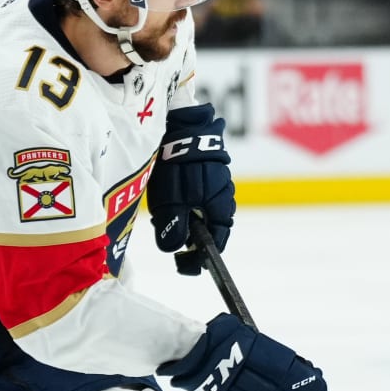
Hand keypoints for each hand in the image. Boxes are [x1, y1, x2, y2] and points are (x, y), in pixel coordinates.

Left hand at [151, 108, 234, 275]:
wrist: (181, 125)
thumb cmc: (177, 165)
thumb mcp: (171, 200)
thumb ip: (174, 226)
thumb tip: (174, 249)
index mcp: (220, 206)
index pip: (218, 240)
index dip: (203, 255)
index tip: (187, 264)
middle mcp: (224, 195)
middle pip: (211, 226)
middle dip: (191, 234)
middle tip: (170, 235)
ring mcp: (218, 180)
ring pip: (204, 209)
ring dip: (187, 216)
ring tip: (165, 209)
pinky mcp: (208, 169)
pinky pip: (199, 193)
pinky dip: (186, 200)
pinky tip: (169, 192)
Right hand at [159, 313, 335, 390]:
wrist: (199, 349)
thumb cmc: (240, 361)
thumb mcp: (282, 370)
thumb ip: (304, 383)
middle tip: (314, 376)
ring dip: (289, 381)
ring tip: (298, 362)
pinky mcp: (231, 384)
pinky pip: (258, 384)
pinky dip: (272, 375)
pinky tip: (275, 358)